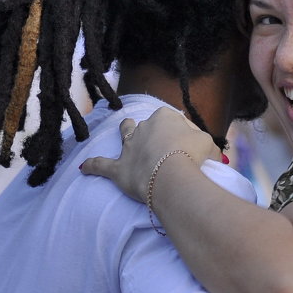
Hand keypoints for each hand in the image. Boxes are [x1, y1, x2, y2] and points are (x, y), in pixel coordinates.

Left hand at [80, 107, 219, 201]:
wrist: (171, 175)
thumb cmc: (191, 155)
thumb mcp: (208, 144)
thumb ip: (206, 145)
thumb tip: (209, 152)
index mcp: (164, 117)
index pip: (175, 122)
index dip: (184, 135)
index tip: (193, 148)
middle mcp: (143, 128)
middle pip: (150, 127)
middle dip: (156, 133)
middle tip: (167, 147)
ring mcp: (129, 147)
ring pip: (125, 134)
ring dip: (125, 132)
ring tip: (124, 128)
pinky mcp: (119, 168)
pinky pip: (102, 166)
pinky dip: (93, 167)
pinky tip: (83, 167)